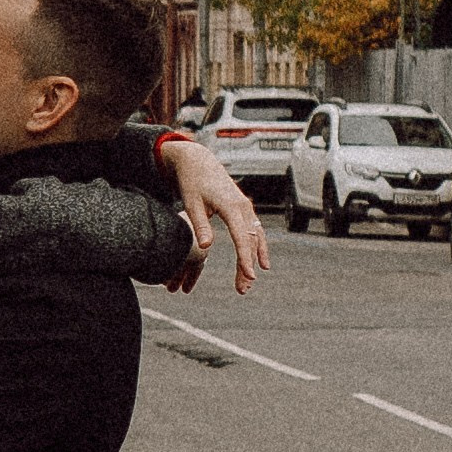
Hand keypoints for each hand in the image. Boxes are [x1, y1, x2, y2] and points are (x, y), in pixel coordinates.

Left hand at [160, 139, 269, 294]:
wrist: (197, 162)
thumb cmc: (192, 183)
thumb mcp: (191, 203)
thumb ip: (200, 225)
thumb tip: (206, 247)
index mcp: (231, 206)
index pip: (242, 237)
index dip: (245, 259)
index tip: (248, 276)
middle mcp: (243, 207)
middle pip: (251, 241)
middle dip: (248, 266)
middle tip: (243, 289)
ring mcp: (246, 207)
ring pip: (256, 237)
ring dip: (254, 260)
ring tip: (247, 283)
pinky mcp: (244, 209)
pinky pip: (255, 231)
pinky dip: (257, 248)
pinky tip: (259, 263)